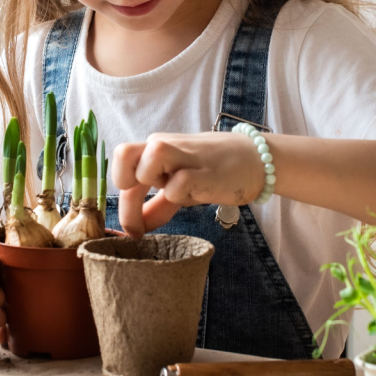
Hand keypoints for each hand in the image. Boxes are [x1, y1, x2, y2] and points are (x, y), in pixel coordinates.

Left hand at [113, 131, 265, 237]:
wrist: (257, 159)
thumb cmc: (214, 170)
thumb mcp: (181, 185)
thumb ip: (159, 204)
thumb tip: (136, 228)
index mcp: (155, 148)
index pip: (121, 161)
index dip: (119, 196)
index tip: (132, 226)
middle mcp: (165, 146)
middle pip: (124, 155)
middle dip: (126, 195)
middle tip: (137, 224)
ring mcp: (186, 156)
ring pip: (151, 155)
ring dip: (151, 182)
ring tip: (170, 197)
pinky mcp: (206, 170)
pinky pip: (180, 181)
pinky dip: (179, 195)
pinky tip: (194, 198)